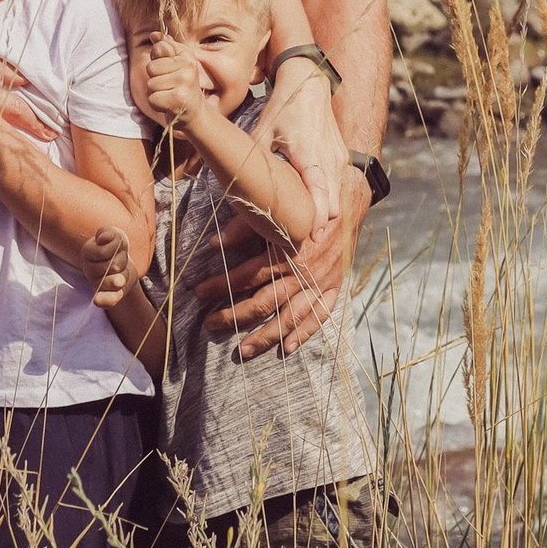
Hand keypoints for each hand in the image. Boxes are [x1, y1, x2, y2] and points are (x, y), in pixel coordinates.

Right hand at [83, 226, 133, 310]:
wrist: (122, 263)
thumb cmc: (116, 247)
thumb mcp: (115, 235)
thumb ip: (109, 233)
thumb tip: (103, 238)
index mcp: (87, 252)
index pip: (105, 252)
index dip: (118, 247)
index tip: (118, 246)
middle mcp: (88, 269)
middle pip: (113, 266)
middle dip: (123, 261)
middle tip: (120, 259)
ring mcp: (95, 283)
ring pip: (115, 281)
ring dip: (124, 274)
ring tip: (121, 271)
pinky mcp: (104, 296)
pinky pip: (104, 300)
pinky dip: (110, 298)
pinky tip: (118, 294)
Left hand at [141, 35, 210, 124]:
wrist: (195, 112)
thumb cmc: (181, 86)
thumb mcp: (175, 64)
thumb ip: (165, 48)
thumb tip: (153, 34)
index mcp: (187, 54)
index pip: (158, 48)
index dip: (156, 60)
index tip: (167, 69)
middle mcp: (188, 65)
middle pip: (151, 68)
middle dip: (155, 79)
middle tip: (169, 86)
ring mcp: (184, 82)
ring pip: (151, 84)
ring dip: (156, 93)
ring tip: (169, 95)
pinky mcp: (178, 99)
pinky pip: (152, 98)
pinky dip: (156, 104)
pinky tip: (169, 104)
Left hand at [195, 169, 368, 358]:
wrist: (348, 197)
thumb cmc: (306, 199)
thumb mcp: (275, 206)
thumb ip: (245, 226)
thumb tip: (214, 244)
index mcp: (286, 250)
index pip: (246, 275)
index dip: (220, 285)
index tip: (198, 292)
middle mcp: (303, 271)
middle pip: (264, 302)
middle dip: (234, 316)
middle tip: (210, 325)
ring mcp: (321, 282)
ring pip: (290, 317)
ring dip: (265, 336)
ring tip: (243, 350)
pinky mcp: (334, 285)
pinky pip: (320, 315)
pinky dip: (305, 333)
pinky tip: (288, 348)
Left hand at [253, 63, 344, 229]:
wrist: (309, 84)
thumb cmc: (283, 108)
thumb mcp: (263, 131)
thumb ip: (253, 158)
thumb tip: (231, 182)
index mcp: (309, 153)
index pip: (320, 191)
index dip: (318, 217)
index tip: (312, 237)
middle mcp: (330, 159)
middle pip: (334, 204)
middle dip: (322, 223)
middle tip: (304, 239)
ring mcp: (339, 159)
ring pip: (339, 198)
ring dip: (326, 213)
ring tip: (309, 229)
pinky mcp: (341, 158)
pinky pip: (339, 187)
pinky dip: (329, 200)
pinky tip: (315, 209)